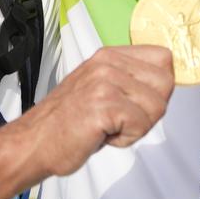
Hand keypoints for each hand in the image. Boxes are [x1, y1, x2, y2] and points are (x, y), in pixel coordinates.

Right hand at [14, 45, 174, 176]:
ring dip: (136, 127)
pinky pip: (141, 125)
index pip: (163, 57)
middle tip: (122, 118)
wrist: (33, 142)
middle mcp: (107, 63)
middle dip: (151, 109)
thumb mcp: (99, 87)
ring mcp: (105, 82)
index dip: (160, 85)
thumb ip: (129, 80)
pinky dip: (125, 139)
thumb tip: (165, 82)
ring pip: (157, 106)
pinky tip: (102, 134)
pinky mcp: (104, 105)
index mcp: (108, 56)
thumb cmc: (65, 122)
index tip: (141, 100)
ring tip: (108, 126)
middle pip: (166, 82)